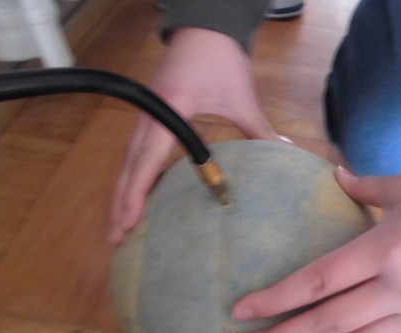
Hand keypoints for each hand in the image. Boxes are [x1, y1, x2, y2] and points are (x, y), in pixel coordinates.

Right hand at [109, 28, 282, 243]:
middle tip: (115, 238)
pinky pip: (137, 155)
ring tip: (119, 227)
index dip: (137, 193)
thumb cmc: (221, 58)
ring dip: (123, 194)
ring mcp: (148, 116)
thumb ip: (260, 129)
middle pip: (129, 168)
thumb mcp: (242, 97)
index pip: (147, 159)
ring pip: (128, 163)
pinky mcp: (152, 117)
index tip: (129, 222)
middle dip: (121, 204)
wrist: (205, 25)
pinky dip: (134, 179)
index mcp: (170, 110)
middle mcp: (151, 116)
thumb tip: (285, 154)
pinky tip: (139, 198)